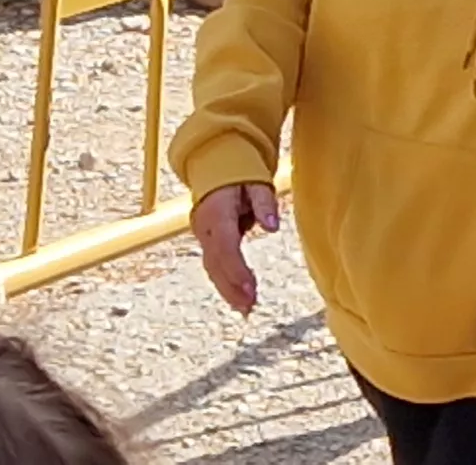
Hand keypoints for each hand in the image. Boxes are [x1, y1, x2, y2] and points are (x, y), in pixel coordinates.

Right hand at [193, 182, 280, 313]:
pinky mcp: (207, 240)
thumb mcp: (256, 181)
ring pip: (212, 268)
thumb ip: (264, 203)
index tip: (251, 289)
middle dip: (231, 287)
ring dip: (228, 290)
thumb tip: (273, 226)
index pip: (225, 248)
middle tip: (249, 307)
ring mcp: (203, 235)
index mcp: (216, 214)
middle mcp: (205, 228)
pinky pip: (215, 265)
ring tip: (246, 310)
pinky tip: (239, 300)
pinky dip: (225, 283)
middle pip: (216, 263)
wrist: (216, 165)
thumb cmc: (241, 172)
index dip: (236, 271)